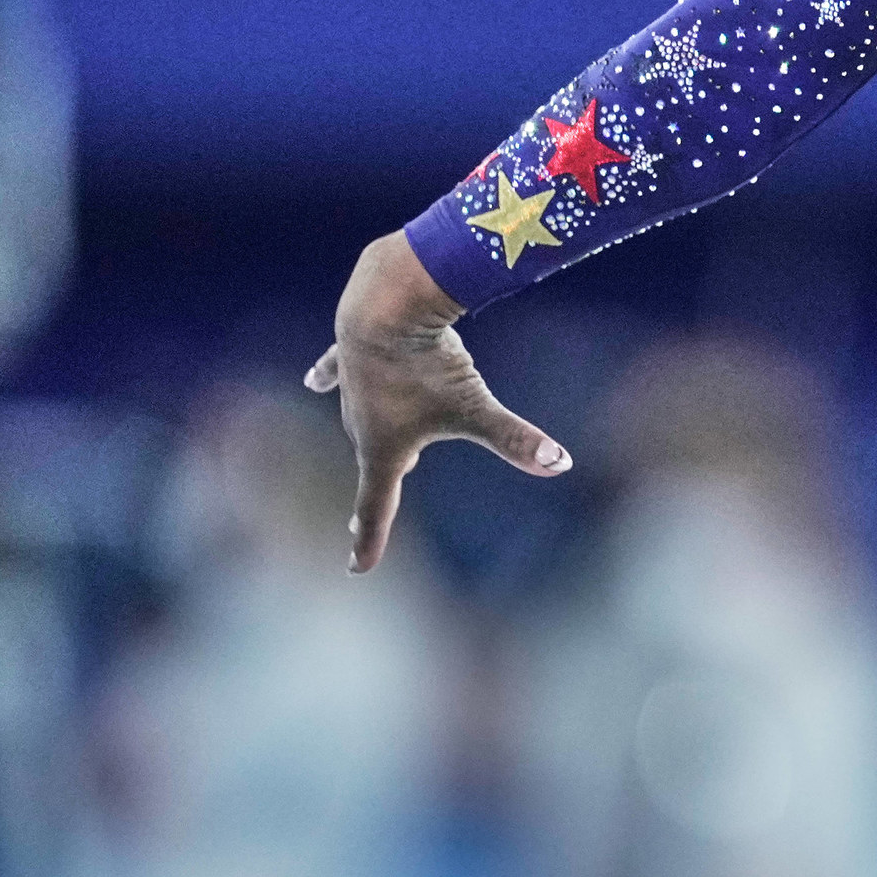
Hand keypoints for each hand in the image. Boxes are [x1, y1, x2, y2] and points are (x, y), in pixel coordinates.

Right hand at [304, 231, 571, 572]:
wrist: (385, 307)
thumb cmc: (426, 365)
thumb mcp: (475, 406)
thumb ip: (517, 439)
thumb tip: (563, 464)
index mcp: (383, 448)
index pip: (376, 506)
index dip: (370, 540)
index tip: (358, 569)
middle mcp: (360, 422)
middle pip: (374, 460)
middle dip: (377, 486)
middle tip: (365, 517)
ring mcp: (351, 386)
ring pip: (361, 417)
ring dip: (369, 434)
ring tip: (377, 447)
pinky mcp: (349, 351)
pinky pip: (335, 370)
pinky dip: (328, 376)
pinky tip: (314, 380)